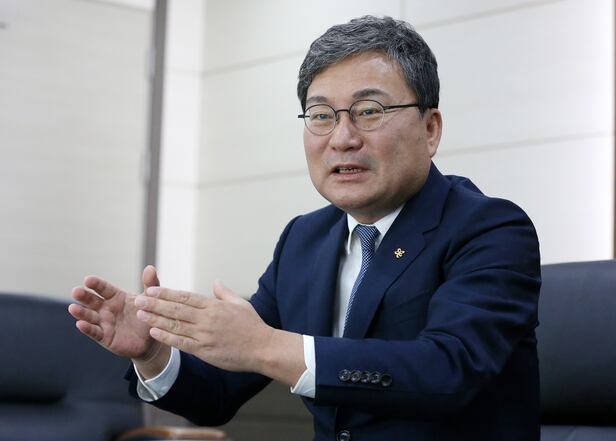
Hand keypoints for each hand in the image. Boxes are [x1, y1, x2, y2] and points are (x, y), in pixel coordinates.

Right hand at [68, 266, 167, 369]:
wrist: (152, 339)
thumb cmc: (148, 315)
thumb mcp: (150, 298)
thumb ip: (150, 284)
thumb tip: (150, 267)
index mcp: (116, 296)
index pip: (104, 288)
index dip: (96, 284)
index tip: (88, 279)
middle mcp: (107, 308)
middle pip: (92, 301)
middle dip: (84, 296)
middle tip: (76, 291)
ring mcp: (104, 323)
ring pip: (90, 316)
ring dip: (81, 312)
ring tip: (73, 308)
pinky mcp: (105, 337)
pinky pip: (95, 332)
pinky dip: (87, 329)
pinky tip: (80, 324)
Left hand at [134, 281, 304, 384]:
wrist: (263, 348)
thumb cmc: (253, 326)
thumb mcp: (240, 304)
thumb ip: (225, 293)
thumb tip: (215, 282)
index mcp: (215, 306)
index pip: (186, 297)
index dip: (167, 293)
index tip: (152, 289)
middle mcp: (207, 319)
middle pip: (176, 309)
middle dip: (155, 303)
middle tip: (138, 299)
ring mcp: (205, 335)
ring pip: (175, 325)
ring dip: (156, 319)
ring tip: (140, 314)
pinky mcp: (205, 350)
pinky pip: (182, 343)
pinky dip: (167, 337)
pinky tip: (154, 332)